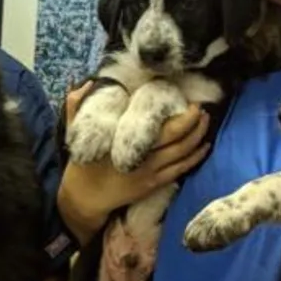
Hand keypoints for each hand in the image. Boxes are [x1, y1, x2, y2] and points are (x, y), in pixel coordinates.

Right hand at [56, 82, 210, 245]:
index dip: (180, 114)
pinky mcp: (153, 184)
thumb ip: (77, 104)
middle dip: (194, 121)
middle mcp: (142, 155)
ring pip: (182, 153)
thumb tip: (87, 84)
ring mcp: (150, 172)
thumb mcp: (74, 130)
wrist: (84, 197)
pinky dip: (195, 157)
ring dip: (198, 136)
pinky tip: (204, 147)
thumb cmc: (81, 162)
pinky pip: (180, 169)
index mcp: (124, 140)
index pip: (159, 126)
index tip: (188, 100)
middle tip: (201, 108)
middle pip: (177, 137)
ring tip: (206, 121)